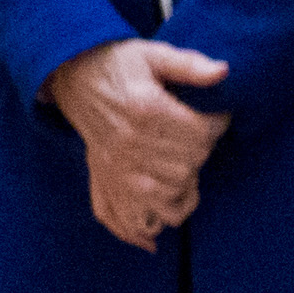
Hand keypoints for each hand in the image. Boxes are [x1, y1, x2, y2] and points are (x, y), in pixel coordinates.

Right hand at [50, 37, 230, 250]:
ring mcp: (114, 165)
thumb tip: (223, 73)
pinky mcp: (103, 177)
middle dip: (200, 153)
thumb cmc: (116, 63)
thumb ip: (189, 65)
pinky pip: (121, 217)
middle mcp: (129, 143)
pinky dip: (138, 232)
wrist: (70, 73)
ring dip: (183, 188)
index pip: (201, 136)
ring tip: (185, 171)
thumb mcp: (152, 55)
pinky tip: (152, 237)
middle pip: (189, 166)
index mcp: (145, 110)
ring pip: (168, 195)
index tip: (215, 116)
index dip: (217, 125)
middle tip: (196, 138)